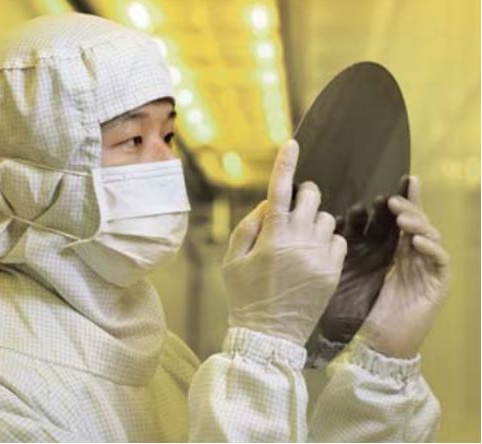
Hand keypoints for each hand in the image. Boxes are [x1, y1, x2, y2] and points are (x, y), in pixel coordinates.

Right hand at [222, 140, 346, 345]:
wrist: (269, 336)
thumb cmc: (245, 296)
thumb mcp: (232, 260)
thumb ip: (248, 226)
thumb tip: (268, 204)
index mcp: (271, 235)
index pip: (280, 189)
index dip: (286, 163)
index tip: (293, 143)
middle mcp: (299, 240)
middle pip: (312, 196)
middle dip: (303, 195)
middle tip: (293, 208)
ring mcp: (319, 256)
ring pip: (327, 217)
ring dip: (314, 218)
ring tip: (301, 238)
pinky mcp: (333, 271)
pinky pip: (338, 240)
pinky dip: (327, 240)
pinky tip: (314, 253)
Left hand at [358, 176, 449, 357]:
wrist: (381, 343)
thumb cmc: (367, 309)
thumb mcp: (359, 272)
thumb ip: (358, 249)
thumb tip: (338, 222)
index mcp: (400, 253)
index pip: (406, 220)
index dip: (409, 200)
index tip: (405, 179)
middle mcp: (417, 257)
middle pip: (420, 224)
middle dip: (410, 209)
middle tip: (393, 200)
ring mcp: (429, 270)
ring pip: (431, 238)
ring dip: (418, 225)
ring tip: (402, 219)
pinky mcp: (438, 286)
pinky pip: (440, 261)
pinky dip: (430, 249)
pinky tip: (416, 242)